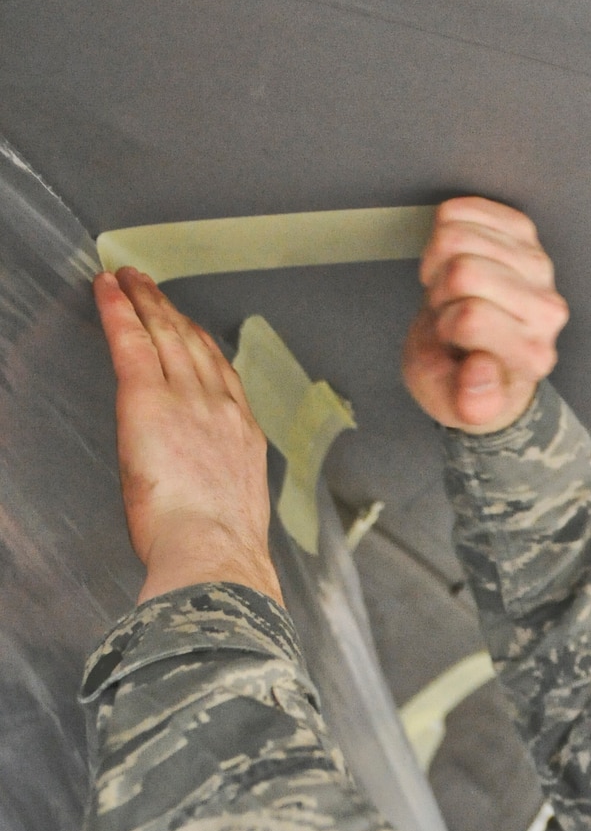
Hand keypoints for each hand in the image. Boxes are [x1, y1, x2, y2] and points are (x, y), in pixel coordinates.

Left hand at [93, 268, 278, 604]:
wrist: (215, 550)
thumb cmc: (220, 547)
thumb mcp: (234, 507)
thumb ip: (219, 483)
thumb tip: (202, 491)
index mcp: (242, 436)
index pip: (222, 375)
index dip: (203, 345)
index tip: (191, 329)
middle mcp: (219, 408)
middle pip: (194, 345)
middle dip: (171, 311)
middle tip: (153, 287)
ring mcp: (187, 398)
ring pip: (165, 334)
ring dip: (146, 300)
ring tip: (130, 280)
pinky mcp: (148, 398)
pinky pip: (130, 341)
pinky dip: (119, 310)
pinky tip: (107, 290)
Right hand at [402, 197, 567, 432]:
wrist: (472, 351)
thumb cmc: (460, 377)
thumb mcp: (454, 404)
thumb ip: (470, 401)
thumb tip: (481, 370)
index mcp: (533, 357)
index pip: (470, 318)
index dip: (444, 327)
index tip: (452, 342)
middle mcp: (548, 311)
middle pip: (461, 272)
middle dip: (439, 294)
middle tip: (449, 315)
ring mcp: (538, 266)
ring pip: (456, 237)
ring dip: (439, 264)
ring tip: (453, 292)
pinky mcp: (522, 231)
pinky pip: (459, 211)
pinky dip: (441, 233)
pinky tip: (453, 260)